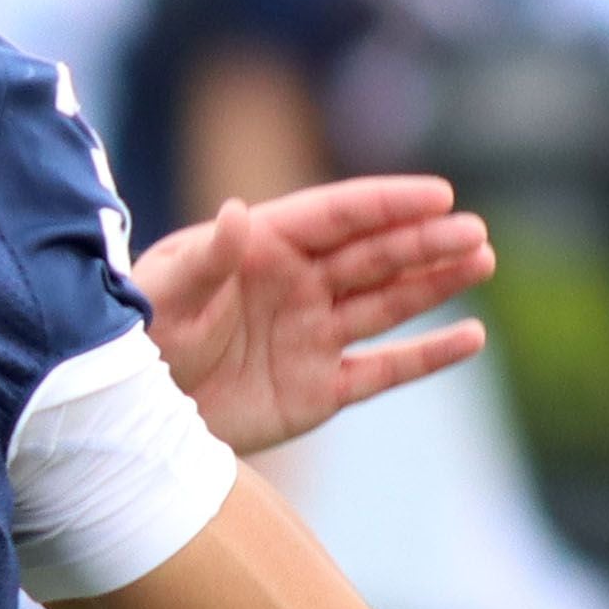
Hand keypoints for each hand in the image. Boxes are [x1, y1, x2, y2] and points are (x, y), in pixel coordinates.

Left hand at [134, 176, 492, 455]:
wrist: (128, 414)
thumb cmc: (133, 339)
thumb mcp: (163, 295)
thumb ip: (205, 259)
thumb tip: (238, 212)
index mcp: (260, 250)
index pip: (335, 217)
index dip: (386, 203)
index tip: (438, 194)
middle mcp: (295, 287)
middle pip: (372, 256)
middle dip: (423, 241)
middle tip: (473, 231)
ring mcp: (311, 336)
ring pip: (387, 304)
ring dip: (434, 284)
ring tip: (481, 260)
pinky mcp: (318, 389)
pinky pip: (384, 369)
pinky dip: (427, 355)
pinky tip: (469, 337)